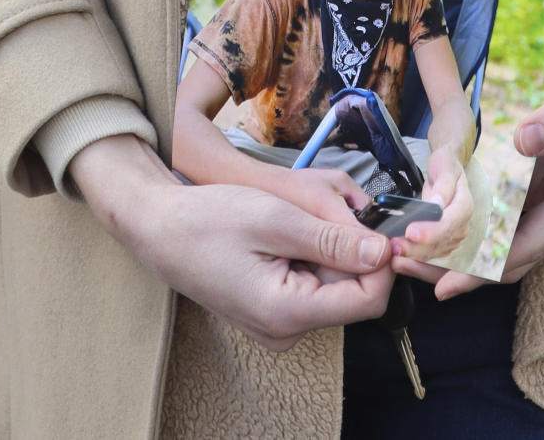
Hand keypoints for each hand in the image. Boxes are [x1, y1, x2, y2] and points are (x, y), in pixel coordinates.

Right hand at [71, 135, 393, 350]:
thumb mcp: (277, 219)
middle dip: (353, 252)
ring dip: (330, 253)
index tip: (383, 226)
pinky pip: (312, 288)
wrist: (159, 229)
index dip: (384, 263)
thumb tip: (383, 253)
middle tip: (328, 213)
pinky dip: (312, 259)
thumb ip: (334, 240)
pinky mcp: (272, 313)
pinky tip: (287, 236)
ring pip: (333, 288)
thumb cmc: (208, 220)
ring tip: (298, 222)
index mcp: (287, 313)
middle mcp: (285, 330)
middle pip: (352, 295)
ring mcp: (278, 325)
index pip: (368, 300)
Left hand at [392, 144, 472, 264]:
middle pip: (439, 243)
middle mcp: (462, 226)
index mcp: (464, 207)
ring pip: (433, 253)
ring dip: (413, 257)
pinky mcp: (444, 244)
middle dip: (416, 249)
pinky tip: (398, 258)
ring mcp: (454, 237)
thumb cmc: (446, 168)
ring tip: (392, 254)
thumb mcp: (445, 168)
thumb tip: (438, 204)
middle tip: (394, 247)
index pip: (449, 223)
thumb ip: (443, 186)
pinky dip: (414, 259)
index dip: (431, 231)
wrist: (448, 172)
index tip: (411, 233)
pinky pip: (430, 255)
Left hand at [432, 9, 543, 299]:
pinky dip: (476, 210)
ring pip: (507, 229)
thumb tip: (520, 142)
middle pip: (512, 248)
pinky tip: (442, 207)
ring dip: (462, 241)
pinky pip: (509, 200)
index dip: (484, 265)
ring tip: (412, 247)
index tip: (443, 279)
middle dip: (461, 263)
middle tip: (406, 265)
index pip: (530, 242)